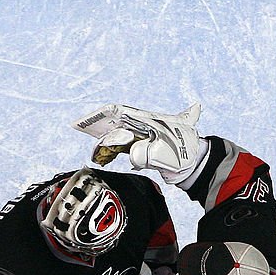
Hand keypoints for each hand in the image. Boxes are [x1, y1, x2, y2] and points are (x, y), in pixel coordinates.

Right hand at [72, 103, 203, 184]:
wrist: (194, 162)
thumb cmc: (183, 152)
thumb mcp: (165, 152)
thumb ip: (145, 154)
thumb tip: (132, 154)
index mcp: (146, 120)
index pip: (120, 112)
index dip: (103, 113)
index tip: (90, 118)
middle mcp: (141, 126)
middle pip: (114, 123)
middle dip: (98, 126)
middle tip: (82, 129)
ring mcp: (140, 137)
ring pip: (116, 137)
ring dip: (103, 144)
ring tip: (95, 154)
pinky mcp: (140, 149)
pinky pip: (120, 149)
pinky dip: (110, 153)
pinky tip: (102, 159)